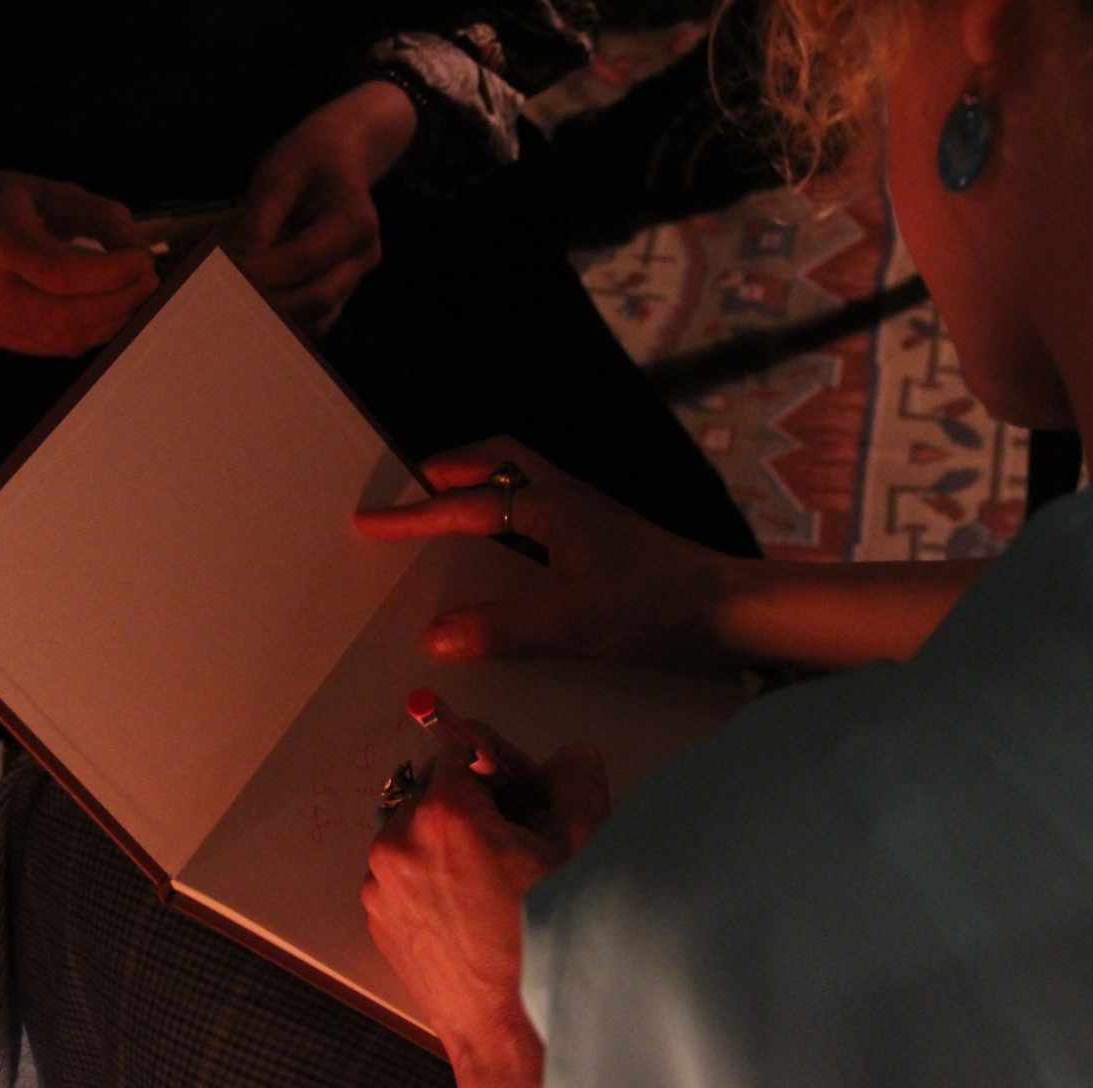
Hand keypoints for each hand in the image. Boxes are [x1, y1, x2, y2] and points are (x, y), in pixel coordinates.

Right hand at [0, 168, 159, 355]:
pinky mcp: (6, 339)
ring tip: (139, 294)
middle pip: (66, 313)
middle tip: (150, 280)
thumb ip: (104, 219)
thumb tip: (142, 256)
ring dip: (115, 320)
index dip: (111, 273)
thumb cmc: (15, 204)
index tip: (144, 259)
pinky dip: (98, 331)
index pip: (60, 272)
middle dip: (120, 300)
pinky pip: (62, 346)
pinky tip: (115, 309)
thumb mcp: (57, 192)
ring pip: (67, 337)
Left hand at [229, 80, 416, 334]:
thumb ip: (259, 219)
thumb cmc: (310, 158)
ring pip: (320, 317)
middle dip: (270, 306)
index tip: (220, 276)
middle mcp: (364, 256)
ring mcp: (357, 277)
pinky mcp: (345, 289)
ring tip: (234, 314)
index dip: (263, 272)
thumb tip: (236, 262)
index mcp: (354, 222)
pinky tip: (253, 313)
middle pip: (318, 298)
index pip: (305, 259)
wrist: (345, 156)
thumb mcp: (278, 174)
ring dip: (278, 322)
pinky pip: (318, 318)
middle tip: (223, 305)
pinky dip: (287, 322)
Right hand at [354, 437, 738, 670]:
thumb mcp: (573, 624)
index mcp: (552, 506)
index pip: (467, 506)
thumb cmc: (655, 606)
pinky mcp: (603, 539)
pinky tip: (506, 555)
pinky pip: (539, 508)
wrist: (727, 609)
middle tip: (414, 489)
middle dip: (451, 468)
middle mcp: (567, 498)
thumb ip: (502, 628)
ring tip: (446, 513)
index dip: (413, 517)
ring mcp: (588, 516)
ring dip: (480, 486)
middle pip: (498, 458)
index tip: (365, 522)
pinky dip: (507, 515)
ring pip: (521, 479)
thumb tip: (434, 634)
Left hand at [364, 740, 609, 1087]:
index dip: (498, 761)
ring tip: (496, 879)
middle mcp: (401, 842)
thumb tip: (566, 759)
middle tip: (518, 836)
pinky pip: (404, 873)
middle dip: (475, 802)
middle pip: (437, 789)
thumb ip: (574, 777)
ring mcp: (383, 884)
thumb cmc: (545, 944)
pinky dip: (433, 876)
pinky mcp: (379, 919)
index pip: (461, 745)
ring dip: (451, 839)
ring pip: (418, 831)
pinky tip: (473, 906)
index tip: (517, 784)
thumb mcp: (580, 844)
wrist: (513, 1030)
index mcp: (446, 813)